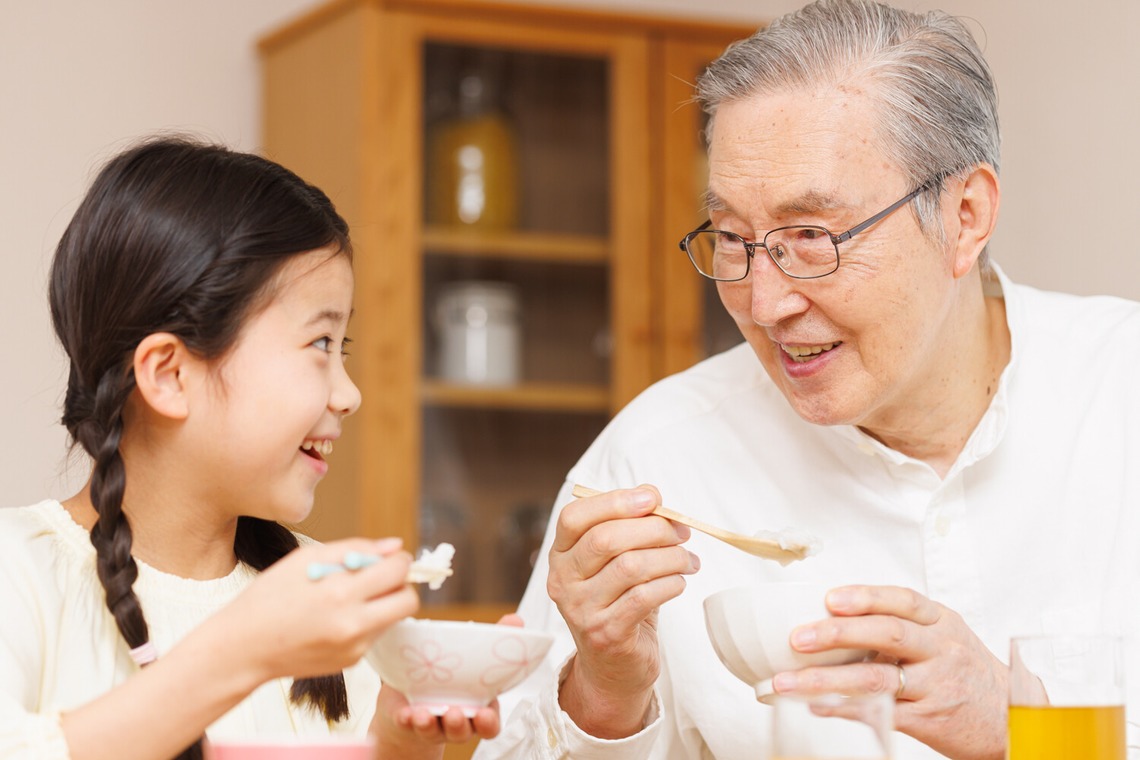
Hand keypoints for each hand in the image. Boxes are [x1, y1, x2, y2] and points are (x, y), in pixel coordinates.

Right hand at [214, 537, 418, 682]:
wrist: (243, 648)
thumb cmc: (269, 597)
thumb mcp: (306, 559)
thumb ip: (355, 548)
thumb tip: (394, 546)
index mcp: (340, 593)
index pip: (398, 571)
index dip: (398, 560)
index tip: (387, 558)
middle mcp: (352, 624)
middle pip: (409, 601)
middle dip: (401, 584)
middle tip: (380, 577)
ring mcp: (354, 647)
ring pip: (394, 618)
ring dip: (383, 602)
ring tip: (350, 596)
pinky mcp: (351, 662)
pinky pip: (375, 634)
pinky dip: (366, 621)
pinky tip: (336, 617)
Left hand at [371, 615, 521, 758]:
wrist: (413, 691)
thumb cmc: (450, 676)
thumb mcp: (473, 659)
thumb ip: (493, 642)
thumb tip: (516, 620)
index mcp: (477, 707)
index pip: (489, 723)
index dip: (488, 722)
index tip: (485, 714)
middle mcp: (456, 721)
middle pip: (462, 731)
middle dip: (459, 725)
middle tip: (454, 712)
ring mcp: (432, 724)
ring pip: (433, 730)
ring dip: (429, 724)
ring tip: (423, 713)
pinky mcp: (407, 721)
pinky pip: (406, 725)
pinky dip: (406, 720)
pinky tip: (405, 712)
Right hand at [547, 486, 699, 737]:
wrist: (612, 669)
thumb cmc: (618, 604)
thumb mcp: (615, 564)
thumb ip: (628, 529)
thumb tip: (653, 497)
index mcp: (561, 556)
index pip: (575, 517)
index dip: (614, 501)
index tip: (653, 498)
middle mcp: (563, 581)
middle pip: (606, 539)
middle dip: (653, 529)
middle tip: (682, 533)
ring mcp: (581, 610)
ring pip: (631, 566)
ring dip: (670, 557)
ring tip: (688, 560)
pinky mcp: (606, 634)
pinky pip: (645, 597)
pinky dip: (671, 584)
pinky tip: (679, 582)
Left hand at [772, 585, 1006, 759]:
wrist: (1010, 718)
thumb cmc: (964, 670)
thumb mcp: (945, 636)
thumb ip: (901, 623)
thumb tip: (832, 614)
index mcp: (942, 622)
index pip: (903, 600)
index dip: (866, 597)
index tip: (830, 598)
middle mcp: (941, 650)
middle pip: (889, 635)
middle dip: (838, 634)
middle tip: (798, 638)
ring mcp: (935, 686)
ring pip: (877, 679)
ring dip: (826, 680)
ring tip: (788, 681)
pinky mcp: (928, 720)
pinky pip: (881, 713)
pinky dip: (844, 710)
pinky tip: (815, 706)